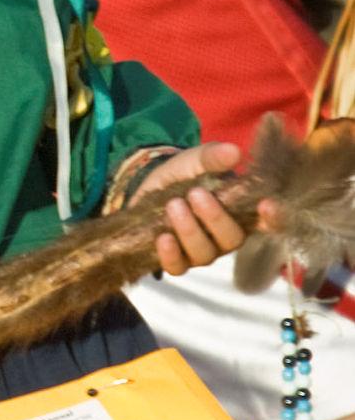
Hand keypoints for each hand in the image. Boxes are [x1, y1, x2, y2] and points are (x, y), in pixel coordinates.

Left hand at [129, 141, 279, 275]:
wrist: (146, 185)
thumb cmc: (182, 174)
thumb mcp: (195, 160)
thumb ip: (212, 157)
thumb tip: (233, 152)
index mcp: (241, 212)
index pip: (268, 222)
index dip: (274, 218)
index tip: (267, 205)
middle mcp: (226, 236)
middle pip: (232, 239)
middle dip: (215, 218)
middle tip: (196, 193)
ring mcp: (202, 251)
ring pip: (205, 254)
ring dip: (189, 231)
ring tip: (174, 205)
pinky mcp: (177, 260)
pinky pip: (178, 267)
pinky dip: (171, 255)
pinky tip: (163, 237)